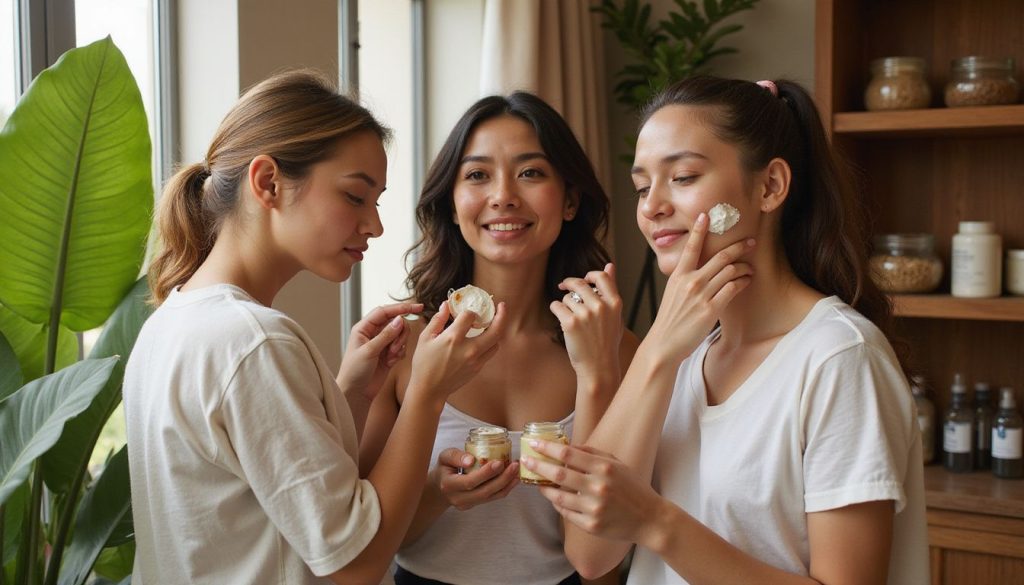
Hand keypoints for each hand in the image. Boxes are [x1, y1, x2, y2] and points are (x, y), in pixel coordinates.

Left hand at [337, 302, 422, 401]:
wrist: (356, 393)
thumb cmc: (355, 371)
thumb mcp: (369, 351)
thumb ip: (386, 334)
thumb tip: (400, 319)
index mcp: (364, 328)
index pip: (384, 311)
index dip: (401, 308)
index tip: (418, 307)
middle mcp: (373, 333)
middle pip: (396, 322)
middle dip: (400, 334)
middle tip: (394, 348)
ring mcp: (382, 343)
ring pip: (400, 334)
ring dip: (399, 345)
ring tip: (391, 357)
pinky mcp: (389, 354)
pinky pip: (402, 347)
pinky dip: (399, 354)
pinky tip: (390, 363)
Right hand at [407, 300, 507, 402]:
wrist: (429, 390)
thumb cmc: (424, 364)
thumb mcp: (425, 338)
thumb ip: (438, 320)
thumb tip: (446, 305)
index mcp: (453, 338)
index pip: (470, 316)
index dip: (468, 310)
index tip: (465, 312)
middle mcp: (468, 349)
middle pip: (495, 330)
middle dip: (502, 315)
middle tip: (502, 306)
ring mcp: (475, 360)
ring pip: (496, 341)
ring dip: (497, 330)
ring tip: (493, 322)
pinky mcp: (477, 368)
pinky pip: (490, 352)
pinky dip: (490, 343)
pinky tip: (484, 338)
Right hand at [432, 448, 518, 510]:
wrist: (440, 486)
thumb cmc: (444, 468)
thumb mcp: (444, 457)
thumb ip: (456, 456)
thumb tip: (471, 459)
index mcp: (449, 485)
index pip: (469, 482)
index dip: (485, 474)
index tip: (499, 462)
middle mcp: (458, 498)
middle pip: (484, 492)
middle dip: (502, 479)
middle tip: (514, 465)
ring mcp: (468, 504)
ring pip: (491, 496)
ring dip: (507, 484)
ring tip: (517, 471)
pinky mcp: (476, 505)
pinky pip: (493, 498)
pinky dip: (505, 488)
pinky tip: (514, 478)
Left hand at [524, 440, 665, 545]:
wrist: (649, 519)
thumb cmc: (633, 487)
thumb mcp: (617, 464)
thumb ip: (593, 453)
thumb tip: (568, 446)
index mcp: (605, 468)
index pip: (569, 454)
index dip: (548, 448)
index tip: (535, 444)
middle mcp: (598, 487)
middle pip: (559, 475)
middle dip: (538, 466)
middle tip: (526, 461)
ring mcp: (594, 508)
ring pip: (559, 497)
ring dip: (544, 488)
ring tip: (537, 482)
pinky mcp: (591, 525)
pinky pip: (566, 513)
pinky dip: (557, 504)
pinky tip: (554, 497)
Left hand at [550, 263, 623, 382]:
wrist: (599, 367)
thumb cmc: (607, 342)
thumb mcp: (616, 315)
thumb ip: (612, 289)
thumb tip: (610, 265)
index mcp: (615, 303)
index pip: (602, 277)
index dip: (590, 274)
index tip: (583, 278)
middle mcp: (601, 306)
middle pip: (579, 283)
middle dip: (568, 284)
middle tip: (562, 286)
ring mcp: (585, 315)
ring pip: (567, 297)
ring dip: (564, 303)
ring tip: (570, 317)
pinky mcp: (570, 323)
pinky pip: (556, 306)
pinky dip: (556, 310)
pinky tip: (562, 320)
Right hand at [646, 213, 754, 362]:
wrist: (664, 343)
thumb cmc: (669, 319)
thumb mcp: (672, 293)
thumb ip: (684, 279)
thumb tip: (695, 269)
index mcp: (678, 275)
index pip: (691, 247)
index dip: (700, 230)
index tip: (707, 216)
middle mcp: (690, 281)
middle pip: (720, 257)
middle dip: (738, 247)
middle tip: (750, 241)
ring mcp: (701, 295)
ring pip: (729, 272)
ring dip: (743, 267)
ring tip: (749, 268)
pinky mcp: (711, 309)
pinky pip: (732, 289)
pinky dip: (742, 282)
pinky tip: (746, 281)